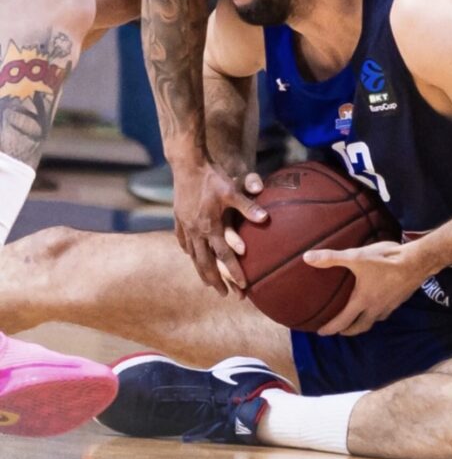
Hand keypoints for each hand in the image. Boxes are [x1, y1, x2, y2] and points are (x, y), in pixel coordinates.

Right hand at [173, 164, 266, 295]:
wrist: (187, 164)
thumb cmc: (212, 176)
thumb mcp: (232, 190)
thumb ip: (247, 206)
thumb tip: (265, 218)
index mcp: (210, 227)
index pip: (224, 255)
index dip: (235, 272)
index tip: (244, 287)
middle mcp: (196, 230)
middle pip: (205, 262)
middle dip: (216, 280)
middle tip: (225, 295)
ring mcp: (185, 225)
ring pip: (193, 255)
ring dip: (201, 270)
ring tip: (208, 282)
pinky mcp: (179, 217)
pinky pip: (183, 240)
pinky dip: (188, 251)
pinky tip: (190, 255)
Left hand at [304, 241, 426, 336]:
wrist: (417, 262)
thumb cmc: (386, 260)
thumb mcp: (356, 257)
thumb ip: (331, 258)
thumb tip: (307, 258)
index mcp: (363, 301)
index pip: (343, 321)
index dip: (330, 328)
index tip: (321, 332)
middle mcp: (376, 308)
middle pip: (360, 327)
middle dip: (348, 330)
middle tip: (339, 329)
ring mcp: (389, 306)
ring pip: (374, 321)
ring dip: (363, 323)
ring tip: (357, 317)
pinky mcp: (399, 300)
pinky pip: (385, 312)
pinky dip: (376, 313)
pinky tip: (378, 302)